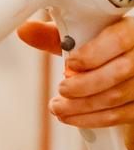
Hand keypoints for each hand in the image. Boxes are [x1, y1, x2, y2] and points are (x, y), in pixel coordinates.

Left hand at [19, 16, 133, 149]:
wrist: (125, 61)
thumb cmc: (104, 46)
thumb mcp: (84, 36)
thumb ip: (57, 35)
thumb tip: (26, 31)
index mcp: (132, 30)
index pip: (119, 39)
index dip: (93, 54)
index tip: (71, 63)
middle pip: (120, 72)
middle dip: (84, 85)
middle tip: (61, 90)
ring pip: (117, 97)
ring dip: (81, 106)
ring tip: (58, 107)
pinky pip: (120, 116)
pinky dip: (92, 119)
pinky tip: (72, 117)